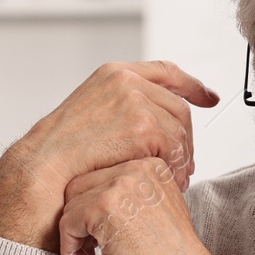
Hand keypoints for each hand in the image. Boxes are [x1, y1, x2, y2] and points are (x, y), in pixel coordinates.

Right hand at [0, 61, 218, 250]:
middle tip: (186, 165)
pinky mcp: (143, 125)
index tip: (210, 97)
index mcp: (115, 73)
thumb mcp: (93, 114)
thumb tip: (154, 121)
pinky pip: (175, 148)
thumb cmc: (63, 150)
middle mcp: (127, 81)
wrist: (44, 166)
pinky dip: (176, 167)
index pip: (167, 72)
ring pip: (180, 131)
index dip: (193, 85)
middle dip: (187, 139)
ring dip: (182, 158)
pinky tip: (169, 181)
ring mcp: (135, 101)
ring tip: (176, 179)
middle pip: (180, 108)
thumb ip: (122, 108)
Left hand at [57, 157, 241, 254]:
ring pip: (71, 206)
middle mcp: (136, 169)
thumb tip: (88, 202)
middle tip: (92, 250)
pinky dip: (70, 249)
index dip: (93, 210)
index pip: (100, 177)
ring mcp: (120, 186)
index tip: (101, 237)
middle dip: (79, 221)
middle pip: (80, 187)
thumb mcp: (155, 212)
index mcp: (151, 166)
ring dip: (73, 238)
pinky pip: (68, 223)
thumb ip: (129, 199)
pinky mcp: (104, 207)